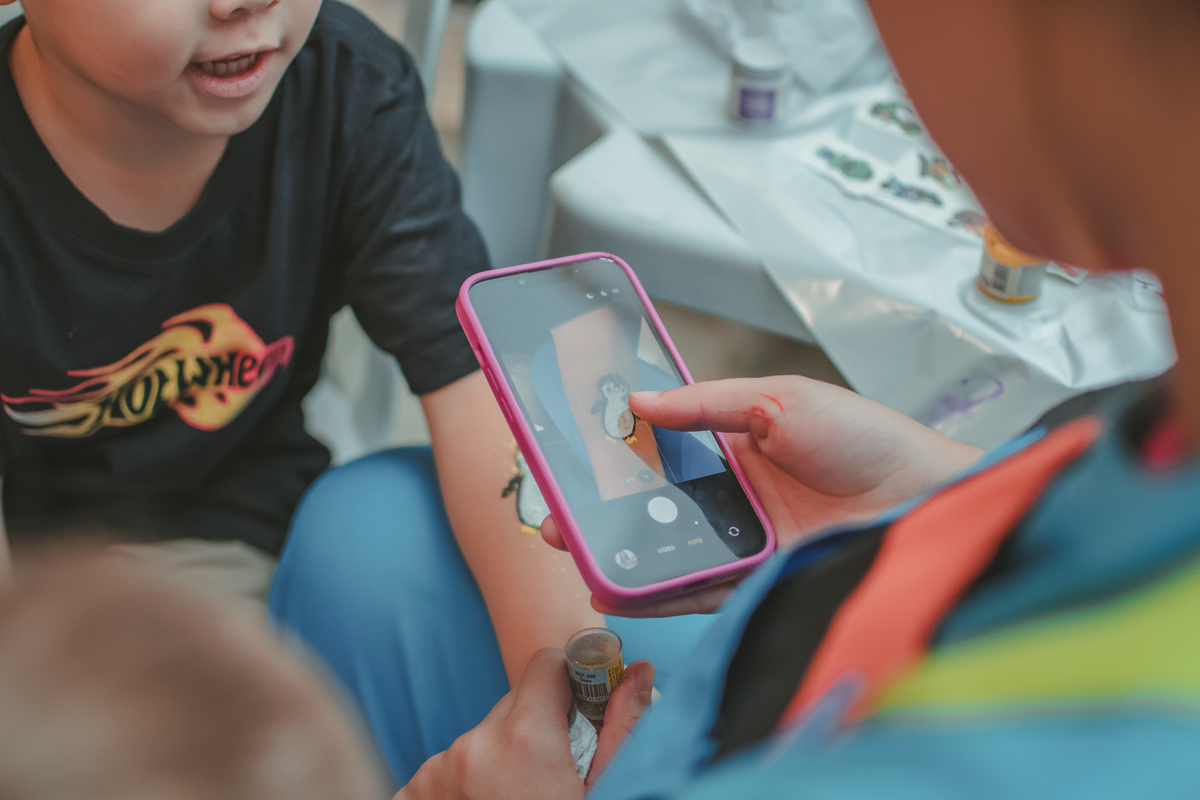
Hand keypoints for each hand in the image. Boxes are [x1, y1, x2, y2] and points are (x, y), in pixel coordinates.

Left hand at [397, 648, 655, 799]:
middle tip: (552, 783)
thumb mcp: (607, 794)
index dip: (570, 685)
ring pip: (479, 743)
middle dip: (535, 732)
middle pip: (511, 709)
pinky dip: (464, 788)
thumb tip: (639, 668)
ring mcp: (432, 775)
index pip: (546, 665)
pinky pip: (445, 773)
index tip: (582, 713)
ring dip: (498, 763)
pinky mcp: (408, 797)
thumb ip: (622, 727)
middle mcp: (471, 747)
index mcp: (524, 738)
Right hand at [542, 376, 982, 616]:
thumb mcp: (779, 399)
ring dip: (612, 550)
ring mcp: (736, 540)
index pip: (652, 447)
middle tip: (551, 511)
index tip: (565, 451)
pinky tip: (614, 587)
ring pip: (660, 548)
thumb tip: (639, 400)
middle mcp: (726, 496)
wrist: (922, 496)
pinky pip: (692, 589)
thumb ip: (706, 403)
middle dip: (594, 508)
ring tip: (570, 548)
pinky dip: (652, 592)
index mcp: (728, 444)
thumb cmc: (865, 438)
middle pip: (645, 504)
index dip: (608, 451)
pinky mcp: (752, 580)